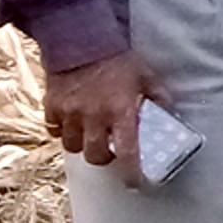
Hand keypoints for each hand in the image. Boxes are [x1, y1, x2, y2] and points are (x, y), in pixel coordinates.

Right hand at [45, 49, 164, 181]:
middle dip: (103, 158)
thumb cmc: (118, 60)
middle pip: (94, 156)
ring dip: (82, 145)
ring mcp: (69, 112)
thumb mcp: (147, 77)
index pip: (127, 152)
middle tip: (109, 149)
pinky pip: (53, 129)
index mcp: (120, 112)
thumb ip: (159, 98)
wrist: (80, 39)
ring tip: (90, 134)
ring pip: (71, 146)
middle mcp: (93, 117)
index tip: (136, 183)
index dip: (132, 172)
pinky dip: (62, 131)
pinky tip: (73, 122)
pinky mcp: (51, 105)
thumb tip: (171, 117)